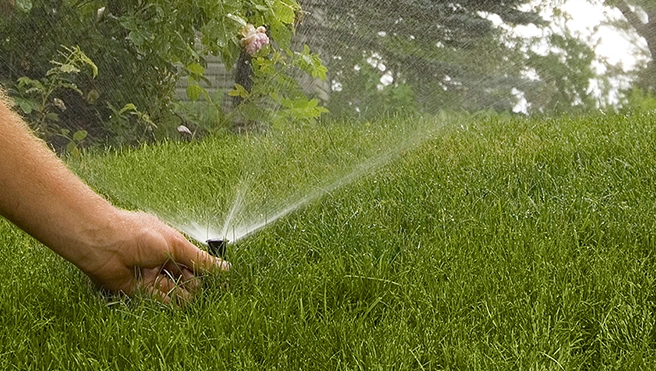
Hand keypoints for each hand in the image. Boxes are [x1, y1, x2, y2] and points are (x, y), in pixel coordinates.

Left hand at [78, 210, 229, 303]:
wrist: (102, 244)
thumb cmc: (139, 235)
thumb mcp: (176, 245)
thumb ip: (200, 260)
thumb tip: (225, 267)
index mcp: (169, 242)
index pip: (192, 259)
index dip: (205, 270)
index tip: (220, 282)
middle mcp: (159, 258)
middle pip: (183, 276)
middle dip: (194, 283)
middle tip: (203, 291)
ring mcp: (148, 273)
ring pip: (171, 288)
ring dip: (182, 294)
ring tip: (191, 299)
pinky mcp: (135, 288)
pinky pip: (155, 298)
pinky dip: (167, 302)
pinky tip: (177, 305)